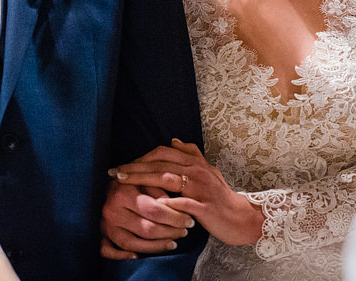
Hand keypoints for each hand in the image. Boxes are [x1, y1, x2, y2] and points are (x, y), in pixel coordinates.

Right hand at [100, 178, 193, 258]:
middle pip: (146, 228)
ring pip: (132, 243)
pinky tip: (137, 257)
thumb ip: (160, 190)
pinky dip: (122, 256)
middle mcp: (112, 210)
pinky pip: (108, 251)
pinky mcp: (100, 235)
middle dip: (170, 232)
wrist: (103, 185)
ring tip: (173, 243)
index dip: (175, 217)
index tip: (189, 219)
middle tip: (185, 231)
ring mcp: (105, 225)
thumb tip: (179, 206)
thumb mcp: (145, 180)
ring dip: (155, 246)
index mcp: (123, 193)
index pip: (154, 210)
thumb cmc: (131, 182)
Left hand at [108, 139, 263, 246]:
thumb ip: (191, 154)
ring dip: (141, 178)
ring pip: (166, 178)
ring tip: (122, 183)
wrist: (241, 217)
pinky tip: (148, 204)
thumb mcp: (208, 170)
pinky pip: (181, 203)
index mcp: (195, 163)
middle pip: (160, 163)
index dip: (141, 157)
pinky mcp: (203, 207)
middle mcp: (196, 171)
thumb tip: (173, 139)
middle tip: (114, 172)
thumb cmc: (220, 196)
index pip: (163, 152)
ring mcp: (200, 188)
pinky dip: (165, 203)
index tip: (123, 165)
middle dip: (134, 167)